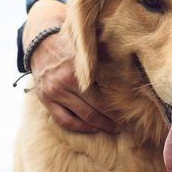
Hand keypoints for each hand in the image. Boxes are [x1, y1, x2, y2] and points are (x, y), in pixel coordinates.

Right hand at [25, 0, 119, 133]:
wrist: (39, 42)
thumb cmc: (69, 44)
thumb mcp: (85, 48)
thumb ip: (102, 60)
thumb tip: (129, 73)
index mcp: (79, 68)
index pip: (105, 92)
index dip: (120, 105)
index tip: (132, 112)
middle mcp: (66, 81)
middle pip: (96, 107)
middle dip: (114, 119)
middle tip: (128, 125)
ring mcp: (54, 92)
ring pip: (82, 116)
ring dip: (100, 125)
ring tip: (114, 128)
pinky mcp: (46, 100)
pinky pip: (64, 120)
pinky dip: (79, 127)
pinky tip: (92, 127)